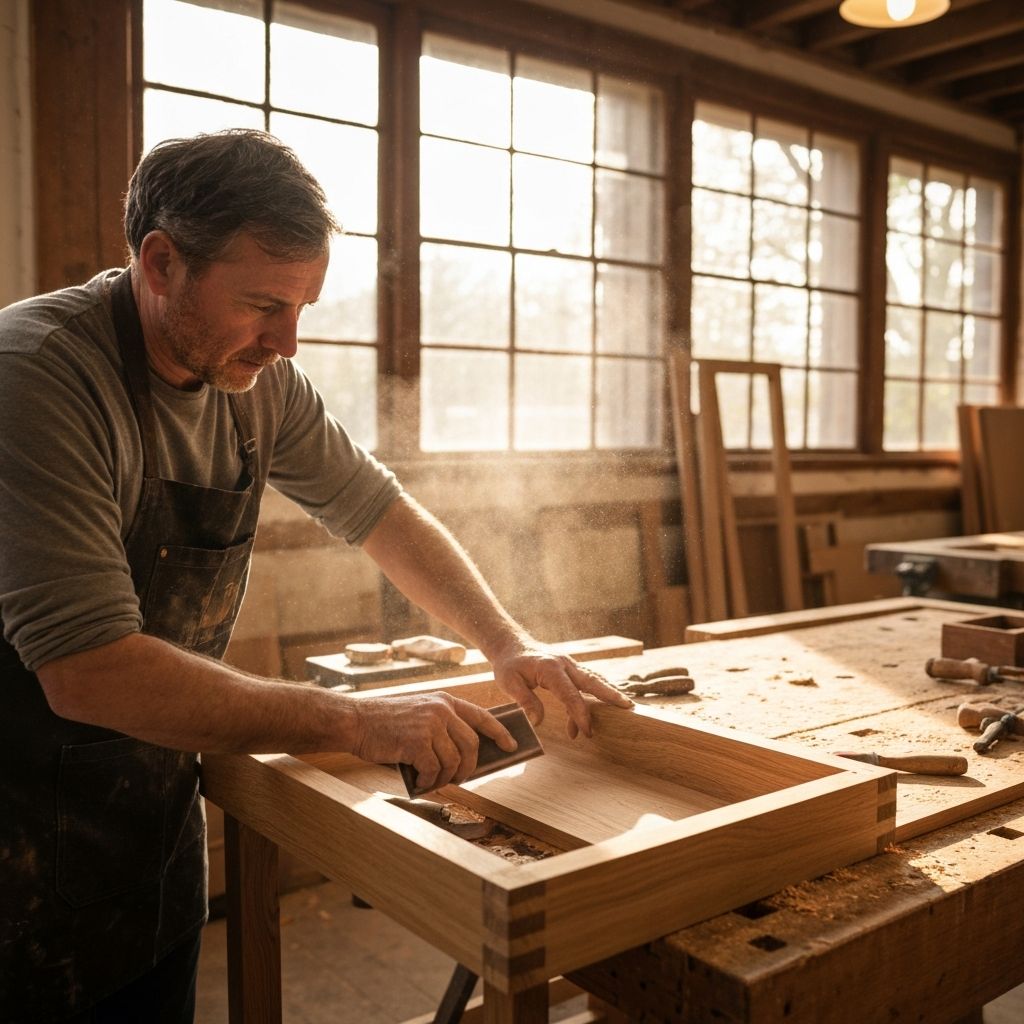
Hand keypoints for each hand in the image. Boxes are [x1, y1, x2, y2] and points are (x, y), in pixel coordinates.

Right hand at [348, 692, 515, 792]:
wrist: (356, 721)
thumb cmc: (386, 723)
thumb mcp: (420, 715)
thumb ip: (443, 728)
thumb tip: (466, 757)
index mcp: (445, 701)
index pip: (482, 716)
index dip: (500, 733)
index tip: (511, 746)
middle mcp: (441, 710)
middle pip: (472, 745)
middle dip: (469, 768)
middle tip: (459, 779)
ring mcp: (430, 724)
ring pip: (454, 761)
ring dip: (445, 778)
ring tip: (433, 781)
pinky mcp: (417, 741)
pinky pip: (434, 770)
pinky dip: (429, 782)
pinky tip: (420, 782)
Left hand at [490, 641, 633, 739]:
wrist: (511, 645)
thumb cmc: (509, 665)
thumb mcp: (509, 683)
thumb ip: (525, 701)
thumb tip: (538, 722)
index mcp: (550, 669)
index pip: (570, 694)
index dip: (580, 714)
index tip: (587, 732)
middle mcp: (564, 664)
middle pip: (592, 680)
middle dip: (610, 694)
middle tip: (628, 706)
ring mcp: (569, 665)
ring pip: (594, 678)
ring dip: (609, 691)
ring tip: (625, 704)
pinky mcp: (570, 668)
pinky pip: (586, 681)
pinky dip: (595, 694)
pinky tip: (594, 712)